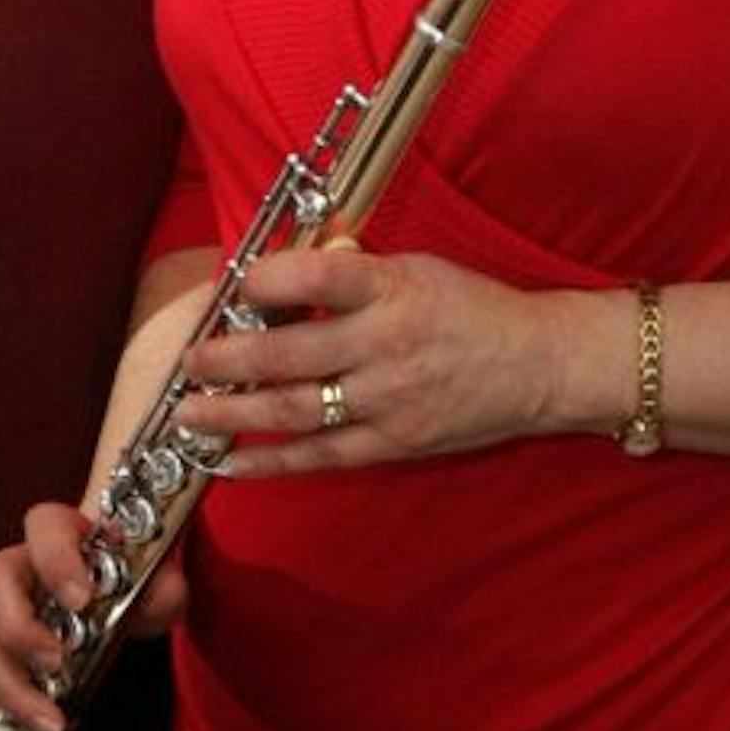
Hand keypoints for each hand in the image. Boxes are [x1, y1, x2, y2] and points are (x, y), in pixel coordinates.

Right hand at [0, 503, 189, 730]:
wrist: (117, 591)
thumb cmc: (129, 578)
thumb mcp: (158, 579)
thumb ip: (163, 587)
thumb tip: (158, 597)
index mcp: (59, 535)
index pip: (44, 527)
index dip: (56, 560)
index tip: (82, 598)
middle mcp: (20, 568)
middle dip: (20, 629)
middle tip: (56, 663)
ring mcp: (1, 611)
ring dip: (11, 686)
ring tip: (48, 721)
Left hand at [173, 239, 568, 475]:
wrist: (541, 366)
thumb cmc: (474, 309)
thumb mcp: (419, 268)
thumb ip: (354, 271)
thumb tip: (287, 266)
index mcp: (394, 290)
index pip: (320, 278)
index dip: (269, 279)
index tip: (236, 283)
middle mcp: (387, 346)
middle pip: (290, 353)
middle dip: (228, 357)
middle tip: (189, 360)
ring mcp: (389, 400)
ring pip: (294, 410)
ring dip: (233, 414)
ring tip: (188, 412)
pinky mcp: (394, 442)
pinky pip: (320, 456)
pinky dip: (271, 463)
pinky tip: (229, 464)